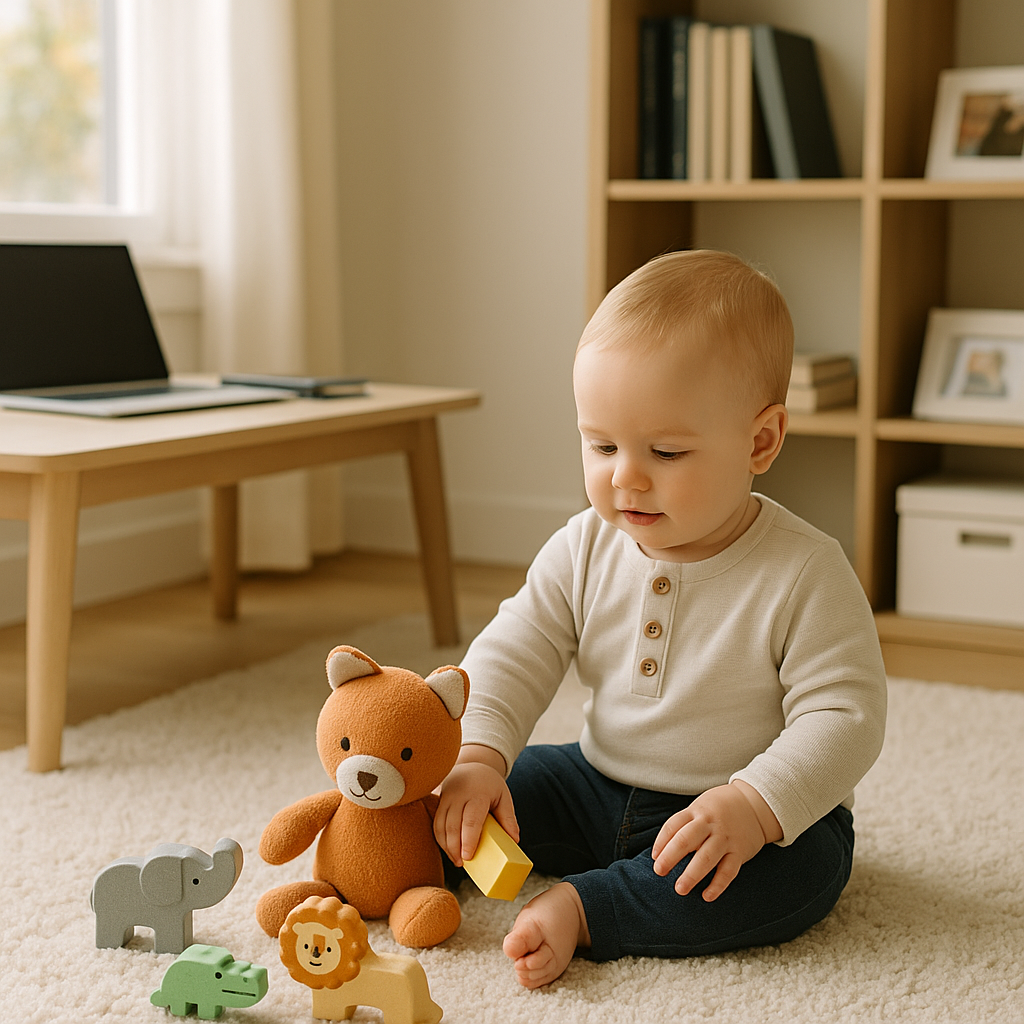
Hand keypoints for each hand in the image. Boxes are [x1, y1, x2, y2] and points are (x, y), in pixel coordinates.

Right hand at [434, 745, 517, 865]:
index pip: (470, 820)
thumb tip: (515, 841)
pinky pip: (436, 823)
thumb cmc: (490, 783)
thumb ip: (508, 818)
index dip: (468, 840)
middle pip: (452, 826)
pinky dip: (440, 838)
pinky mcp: (439, 801)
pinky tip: (448, 849)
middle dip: (455, 848)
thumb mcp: (503, 796)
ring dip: (446, 845)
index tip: (468, 856)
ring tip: (456, 860)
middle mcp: (458, 795)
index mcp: (477, 794)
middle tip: (462, 863)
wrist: (473, 764)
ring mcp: (446, 797)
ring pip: (440, 825)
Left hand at [651, 783, 774, 901]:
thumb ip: (685, 825)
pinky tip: (707, 896)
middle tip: (659, 872)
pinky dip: (718, 884)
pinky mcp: (740, 852)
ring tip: (680, 889)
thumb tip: (663, 851)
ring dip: (692, 875)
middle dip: (670, 857)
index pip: (673, 826)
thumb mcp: (700, 808)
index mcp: (696, 811)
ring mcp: (725, 838)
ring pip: (706, 857)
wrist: (754, 803)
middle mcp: (710, 824)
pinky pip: (728, 870)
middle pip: (686, 840)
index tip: (654, 857)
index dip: (661, 842)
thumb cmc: (718, 809)